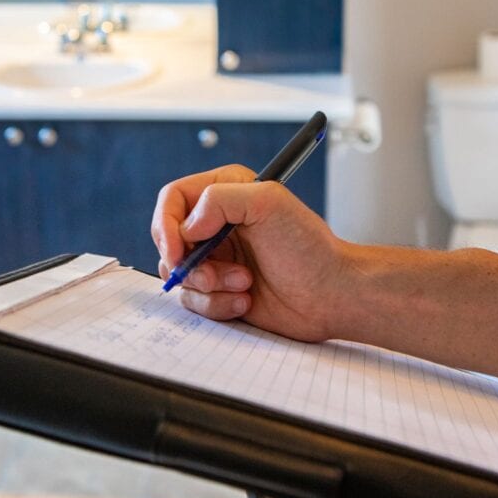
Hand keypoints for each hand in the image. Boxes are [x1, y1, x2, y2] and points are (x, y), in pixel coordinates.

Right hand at [151, 164, 347, 341]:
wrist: (332, 294)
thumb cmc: (309, 247)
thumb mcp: (268, 202)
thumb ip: (218, 200)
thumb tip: (186, 227)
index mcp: (225, 193)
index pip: (172, 199)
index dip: (166, 225)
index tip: (177, 250)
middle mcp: (216, 224)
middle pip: (168, 240)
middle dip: (187, 262)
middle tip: (212, 274)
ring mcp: (217, 259)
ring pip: (179, 275)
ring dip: (209, 285)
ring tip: (244, 283)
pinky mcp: (220, 291)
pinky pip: (195, 301)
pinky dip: (217, 304)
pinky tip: (246, 300)